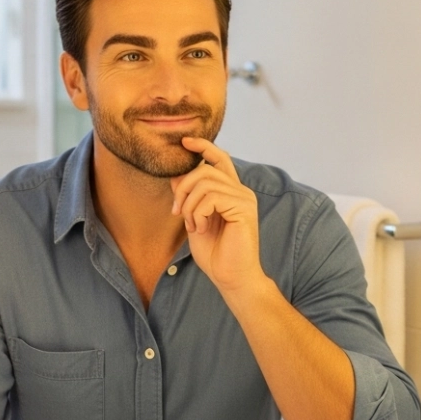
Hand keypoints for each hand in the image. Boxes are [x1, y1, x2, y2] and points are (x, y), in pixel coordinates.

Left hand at [170, 137, 263, 292]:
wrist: (232, 278)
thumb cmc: (216, 254)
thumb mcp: (194, 220)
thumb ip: (189, 198)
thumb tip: (175, 175)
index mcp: (232, 192)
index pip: (220, 159)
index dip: (203, 146)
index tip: (184, 141)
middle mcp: (241, 191)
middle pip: (204, 170)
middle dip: (183, 188)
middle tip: (177, 212)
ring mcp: (244, 199)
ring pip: (205, 183)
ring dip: (189, 205)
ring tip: (192, 225)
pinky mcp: (244, 208)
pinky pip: (211, 198)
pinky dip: (198, 213)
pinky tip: (201, 228)